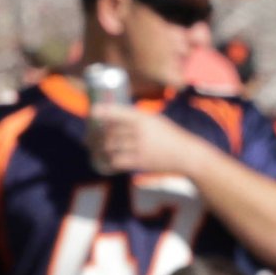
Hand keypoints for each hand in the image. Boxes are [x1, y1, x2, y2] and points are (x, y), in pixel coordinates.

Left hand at [85, 107, 203, 178]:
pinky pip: (117, 161)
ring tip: (94, 149)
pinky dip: (108, 161)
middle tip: (89, 137)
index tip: (92, 112)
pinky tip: (104, 161)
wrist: (186, 154)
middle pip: (110, 131)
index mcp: (143, 117)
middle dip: (96, 135)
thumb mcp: (155, 120)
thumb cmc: (170, 136)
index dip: (103, 111)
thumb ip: (137, 119)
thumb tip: (113, 117)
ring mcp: (139, 147)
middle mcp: (140, 130)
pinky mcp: (140, 162)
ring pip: (110, 146)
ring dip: (99, 148)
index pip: (118, 112)